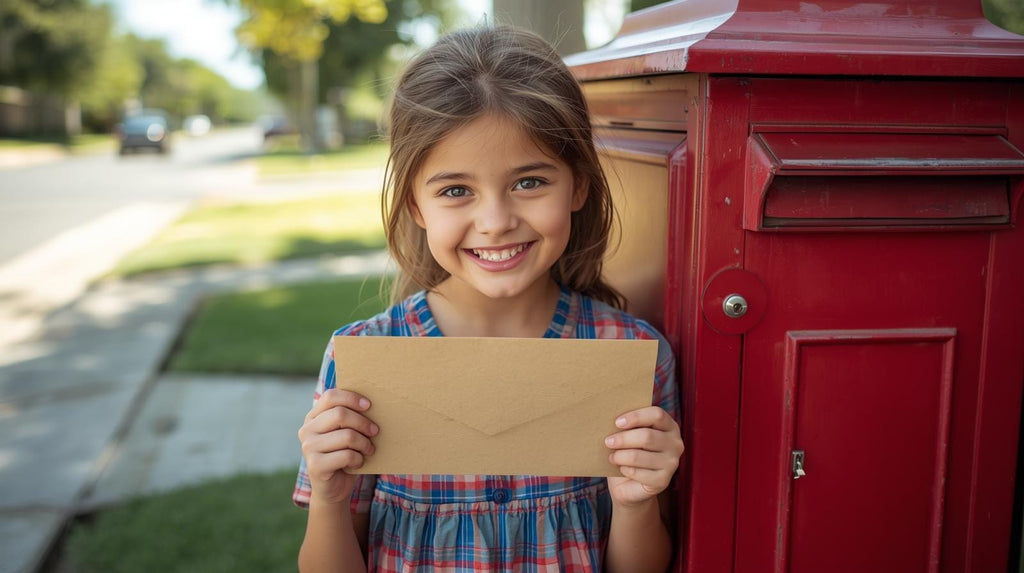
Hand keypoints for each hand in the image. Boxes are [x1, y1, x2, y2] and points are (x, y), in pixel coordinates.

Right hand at [298, 389, 378, 505]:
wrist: (333, 489)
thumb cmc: (344, 455)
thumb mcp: (345, 433)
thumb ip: (349, 417)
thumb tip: (371, 403)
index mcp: (313, 417)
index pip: (330, 396)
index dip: (351, 398)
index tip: (369, 405)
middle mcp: (307, 430)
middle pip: (340, 414)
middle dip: (363, 422)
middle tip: (375, 431)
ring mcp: (308, 448)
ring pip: (347, 436)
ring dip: (364, 443)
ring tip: (369, 449)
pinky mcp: (315, 465)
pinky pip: (346, 455)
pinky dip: (358, 459)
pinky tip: (359, 462)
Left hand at [605, 406, 683, 506]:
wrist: (630, 483)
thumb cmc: (629, 452)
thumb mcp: (630, 435)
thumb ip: (628, 425)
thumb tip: (611, 418)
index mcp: (669, 426)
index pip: (657, 415)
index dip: (636, 417)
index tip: (617, 422)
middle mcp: (675, 444)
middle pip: (647, 436)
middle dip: (623, 439)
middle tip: (608, 441)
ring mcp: (671, 463)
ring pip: (639, 455)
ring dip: (620, 456)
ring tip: (611, 457)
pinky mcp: (663, 480)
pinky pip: (638, 473)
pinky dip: (625, 469)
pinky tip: (621, 468)